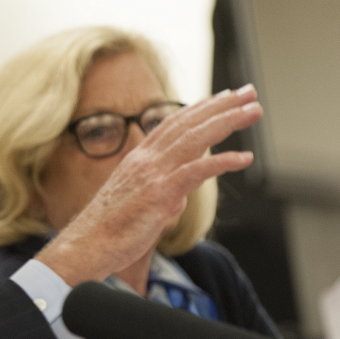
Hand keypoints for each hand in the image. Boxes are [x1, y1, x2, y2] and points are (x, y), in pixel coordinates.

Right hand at [36, 84, 261, 285]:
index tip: (225, 97)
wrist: (86, 246)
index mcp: (139, 159)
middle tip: (249, 93)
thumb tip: (179, 198)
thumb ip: (163, 196)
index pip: (174, 124)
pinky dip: (222, 161)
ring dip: (227, 122)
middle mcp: (145, 160)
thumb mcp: (138, 204)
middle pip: (188, 123)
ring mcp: (152, 174)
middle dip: (221, 105)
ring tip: (253, 111)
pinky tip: (245, 158)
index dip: (201, 108)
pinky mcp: (159, 194)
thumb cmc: (109, 230)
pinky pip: (195, 171)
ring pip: (194, 139)